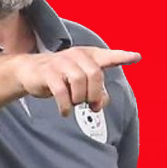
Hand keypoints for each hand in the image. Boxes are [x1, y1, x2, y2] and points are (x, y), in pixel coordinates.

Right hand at [12, 46, 141, 117]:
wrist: (29, 71)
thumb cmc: (61, 76)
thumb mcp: (81, 82)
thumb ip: (97, 91)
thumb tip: (99, 103)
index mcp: (88, 56)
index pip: (108, 56)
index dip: (122, 57)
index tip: (136, 57)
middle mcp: (76, 56)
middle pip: (95, 75)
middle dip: (95, 94)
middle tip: (90, 104)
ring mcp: (61, 63)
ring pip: (79, 82)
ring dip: (79, 98)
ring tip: (74, 104)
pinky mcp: (48, 73)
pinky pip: (61, 91)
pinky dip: (65, 106)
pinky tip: (65, 111)